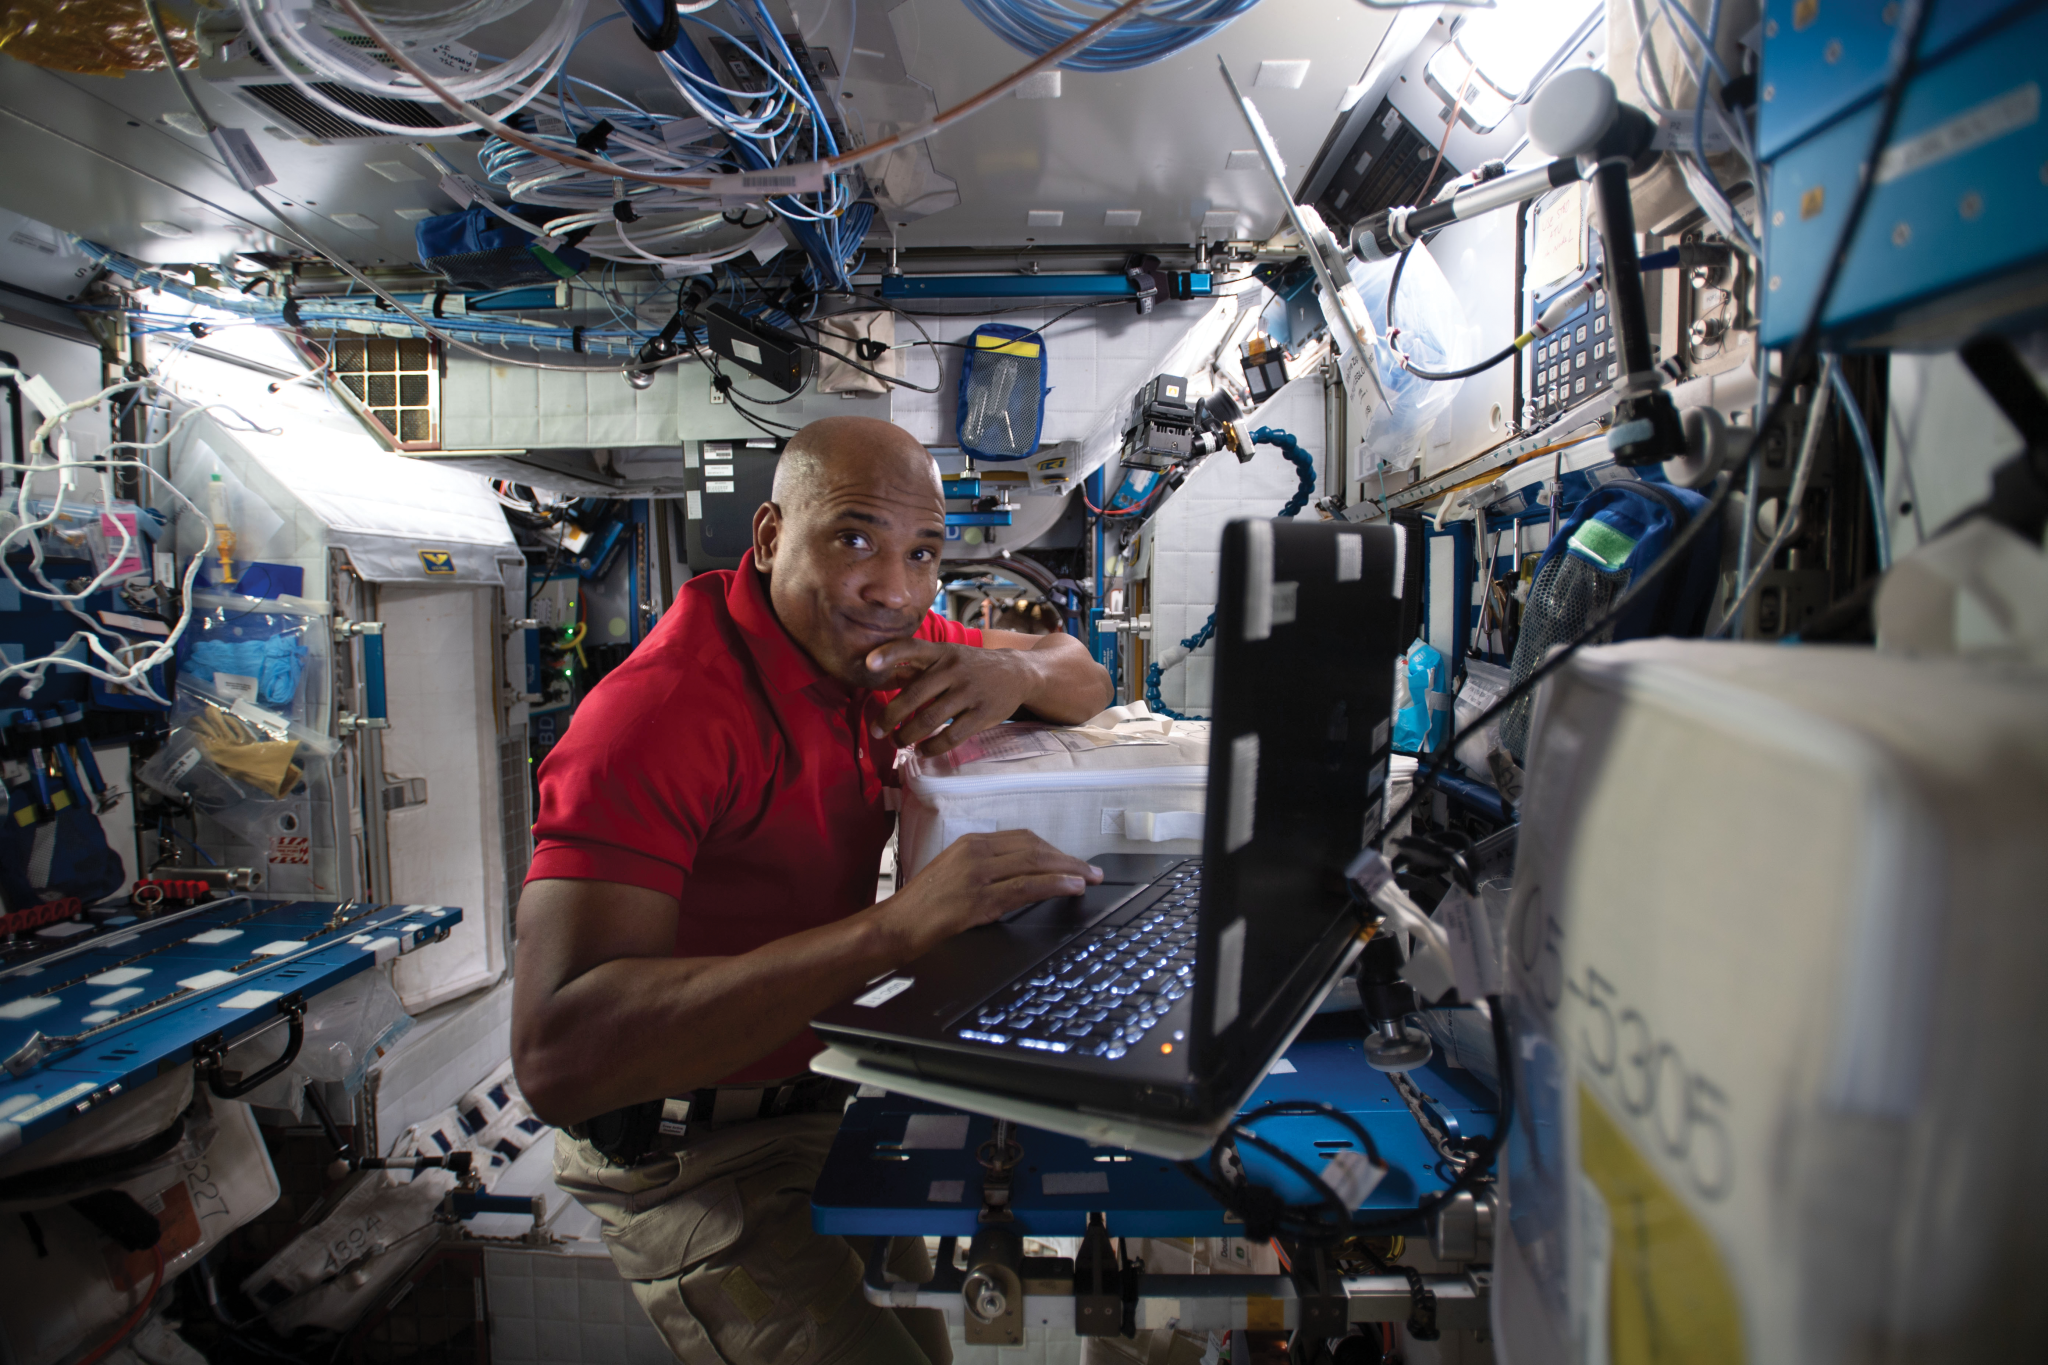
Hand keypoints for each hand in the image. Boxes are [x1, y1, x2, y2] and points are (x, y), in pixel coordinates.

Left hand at [866, 638, 1035, 755]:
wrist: (1017, 672)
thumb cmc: (971, 666)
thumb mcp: (948, 656)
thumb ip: (918, 667)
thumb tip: (879, 678)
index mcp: (941, 652)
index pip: (912, 647)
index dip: (889, 654)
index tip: (868, 664)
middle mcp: (953, 669)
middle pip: (914, 694)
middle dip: (890, 716)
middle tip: (876, 731)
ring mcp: (969, 691)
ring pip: (930, 719)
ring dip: (907, 735)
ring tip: (897, 742)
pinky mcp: (983, 713)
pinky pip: (951, 736)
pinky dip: (932, 747)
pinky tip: (922, 751)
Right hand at [877, 830, 1102, 955]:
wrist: (895, 925)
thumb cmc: (922, 906)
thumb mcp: (953, 875)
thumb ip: (984, 869)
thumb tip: (1020, 877)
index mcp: (970, 843)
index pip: (1023, 838)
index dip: (1054, 848)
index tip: (1072, 860)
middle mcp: (975, 852)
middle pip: (1035, 847)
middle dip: (1068, 858)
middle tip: (1092, 870)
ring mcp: (977, 874)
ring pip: (1035, 863)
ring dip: (1069, 870)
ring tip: (1090, 879)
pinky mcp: (979, 898)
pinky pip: (1026, 887)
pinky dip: (1054, 884)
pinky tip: (1071, 887)